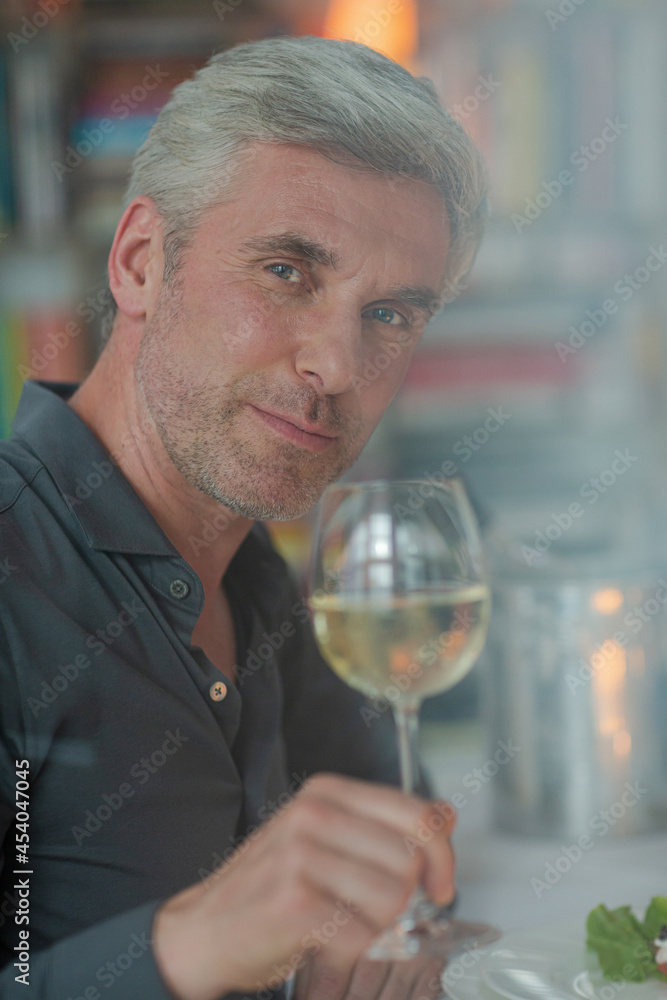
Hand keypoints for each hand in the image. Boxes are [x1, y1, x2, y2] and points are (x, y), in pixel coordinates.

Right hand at [152, 773, 455, 999]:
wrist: (203, 930)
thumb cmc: (272, 887)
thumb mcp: (327, 839)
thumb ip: (383, 827)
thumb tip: (446, 818)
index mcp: (327, 791)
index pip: (417, 813)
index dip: (442, 855)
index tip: (440, 885)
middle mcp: (312, 813)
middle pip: (410, 861)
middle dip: (404, 899)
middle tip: (370, 913)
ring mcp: (300, 854)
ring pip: (392, 899)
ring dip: (377, 926)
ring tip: (340, 924)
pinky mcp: (292, 902)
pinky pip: (363, 934)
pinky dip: (353, 950)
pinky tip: (324, 943)